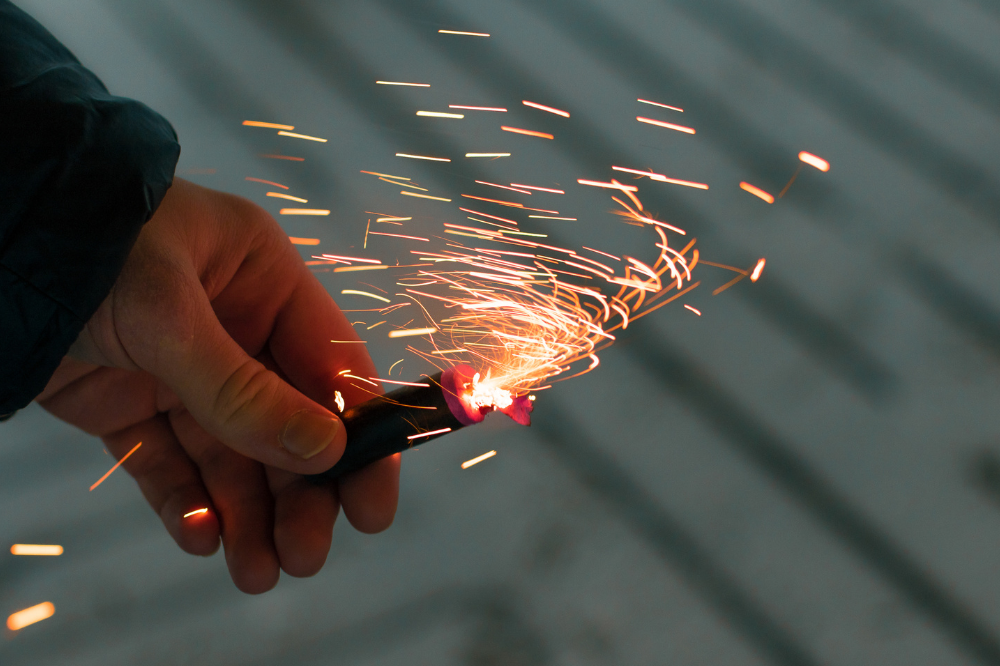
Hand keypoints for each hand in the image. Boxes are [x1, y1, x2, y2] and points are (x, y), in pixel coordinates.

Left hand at [35, 178, 399, 592]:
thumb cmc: (84, 248)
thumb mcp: (168, 315)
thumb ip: (242, 390)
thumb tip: (326, 454)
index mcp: (265, 282)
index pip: (333, 369)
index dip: (360, 439)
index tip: (372, 504)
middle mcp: (235, 328)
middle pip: (289, 426)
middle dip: (300, 495)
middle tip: (305, 556)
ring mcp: (183, 370)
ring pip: (233, 457)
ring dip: (249, 516)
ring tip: (256, 572)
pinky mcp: (131, 406)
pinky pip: (171, 465)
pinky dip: (189, 505)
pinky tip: (204, 541)